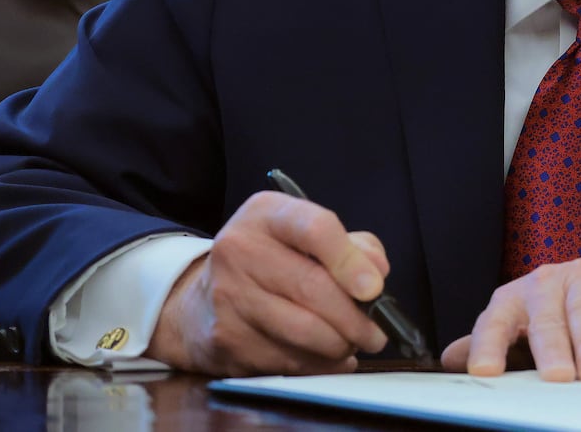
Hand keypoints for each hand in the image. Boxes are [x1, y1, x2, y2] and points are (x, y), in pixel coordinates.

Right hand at [148, 191, 391, 376]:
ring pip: (304, 332)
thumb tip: (378, 273)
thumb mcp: (306, 237)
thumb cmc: (270, 263)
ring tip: (351, 343)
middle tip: (376, 332)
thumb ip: (352, 246)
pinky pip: (288, 361)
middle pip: (312, 287)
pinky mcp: (227, 340)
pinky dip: (318, 365)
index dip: (350, 261)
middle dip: (356, 318)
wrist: (203, 302)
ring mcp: (229, 297)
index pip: (315, 228)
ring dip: (340, 345)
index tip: (375, 288)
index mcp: (266, 215)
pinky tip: (323, 357)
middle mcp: (239, 250)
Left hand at [440, 246, 580, 381]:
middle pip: (545, 312)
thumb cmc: (570, 308)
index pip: (496, 318)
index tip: (483, 370)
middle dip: (550, 345)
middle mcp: (549, 281)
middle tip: (555, 377)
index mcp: (517, 295)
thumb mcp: (530, 324)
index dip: (488, 343)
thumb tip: (450, 361)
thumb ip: (497, 342)